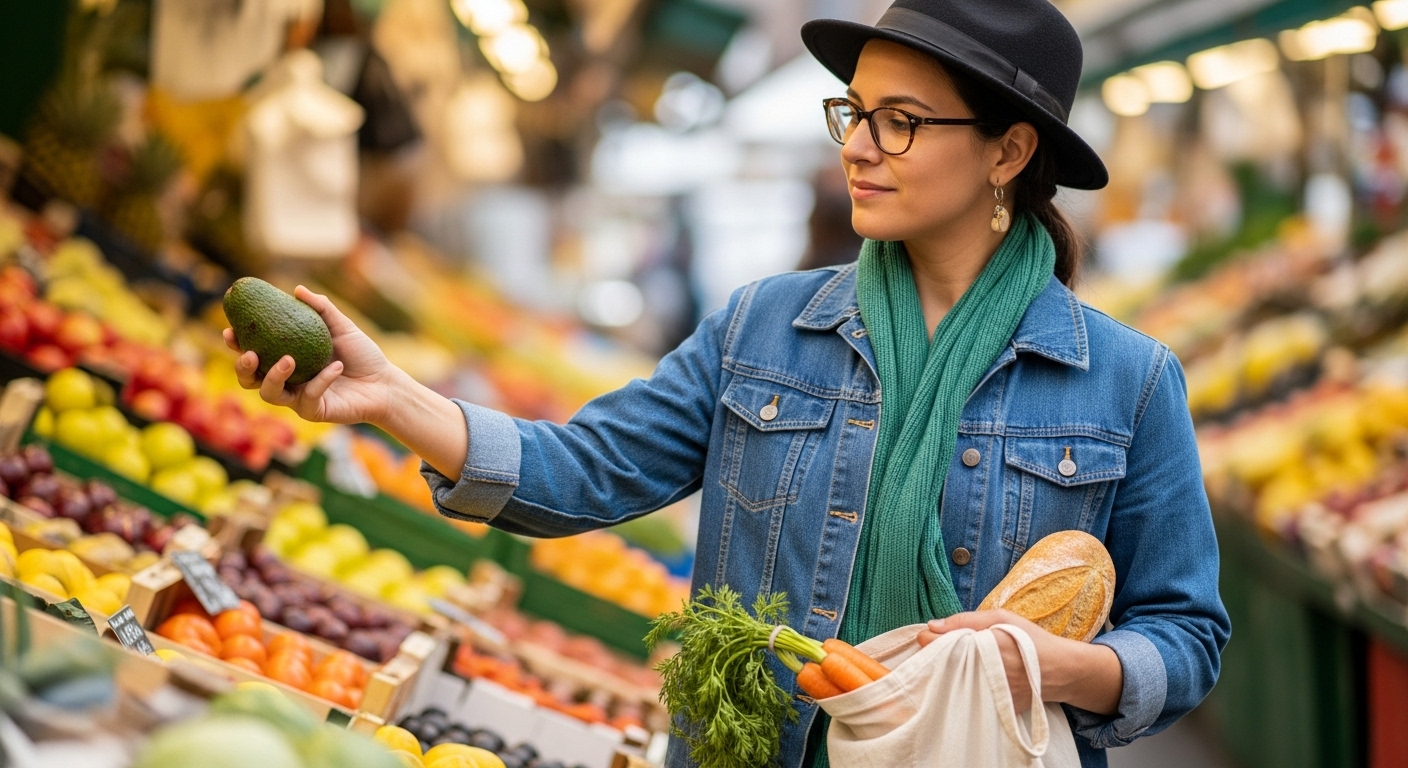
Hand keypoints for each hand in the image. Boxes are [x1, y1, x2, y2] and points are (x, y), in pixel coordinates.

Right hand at [224, 286, 399, 424]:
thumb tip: (297, 289)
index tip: (230, 330)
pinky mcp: (314, 411)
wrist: (385, 383)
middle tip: (250, 353)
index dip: (236, 344)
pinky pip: (309, 397)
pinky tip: (335, 367)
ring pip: (269, 394)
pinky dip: (321, 380)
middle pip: (249, 380)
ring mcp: (298, 398)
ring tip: (288, 359)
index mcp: (286, 359)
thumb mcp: (342, 327)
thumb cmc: (362, 355)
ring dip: (273, 377)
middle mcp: (287, 381)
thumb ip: (320, 308)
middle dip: (242, 367)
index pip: (253, 353)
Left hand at [917, 608, 1122, 715]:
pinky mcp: (990, 708)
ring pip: (949, 684)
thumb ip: (965, 620)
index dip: (930, 638)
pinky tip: (974, 682)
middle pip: (937, 666)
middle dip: (938, 658)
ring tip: (964, 666)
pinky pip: (966, 699)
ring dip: (949, 675)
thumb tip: (932, 625)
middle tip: (951, 652)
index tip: (938, 638)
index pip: (932, 643)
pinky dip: (964, 690)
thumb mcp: (1001, 618)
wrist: (1059, 671)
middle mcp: (977, 672)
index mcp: (977, 646)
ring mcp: (983, 693)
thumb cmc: (1029, 639)